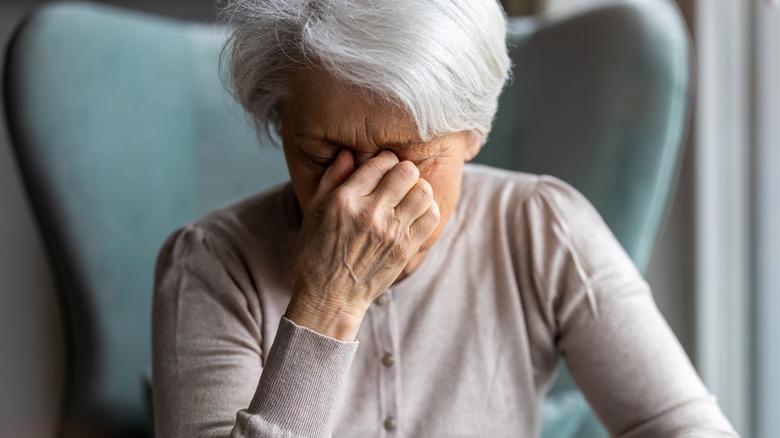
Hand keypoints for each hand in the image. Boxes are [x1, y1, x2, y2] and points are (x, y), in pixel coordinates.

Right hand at [285, 149, 439, 339]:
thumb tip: (348, 152)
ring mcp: (390, 232)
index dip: (385, 160)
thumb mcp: (315, 211)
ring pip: (423, 191)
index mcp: (345, 200)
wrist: (330, 296)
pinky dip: (427, 210)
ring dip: (418, 189)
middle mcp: (370, 213)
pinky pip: (431, 216)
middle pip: (406, 171)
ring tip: (408, 197)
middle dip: (404, 171)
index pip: (381, 161)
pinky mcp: (405, 249)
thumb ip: (333, 178)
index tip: (383, 168)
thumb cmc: (318, 251)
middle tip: (398, 181)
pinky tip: (414, 215)